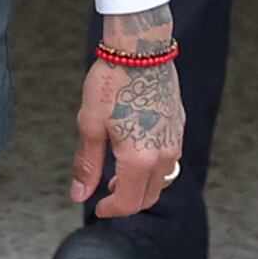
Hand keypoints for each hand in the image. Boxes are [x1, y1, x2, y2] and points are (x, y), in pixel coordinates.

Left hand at [73, 6, 183, 217]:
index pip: (129, 202)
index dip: (111, 210)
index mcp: (140, 159)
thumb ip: (87, 164)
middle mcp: (164, 155)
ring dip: (142, 185)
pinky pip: (169, 159)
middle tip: (106, 191)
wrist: (140, 49)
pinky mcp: (179, 126)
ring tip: (119, 172)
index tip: (97, 207)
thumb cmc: (111, 83)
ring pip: (162, 179)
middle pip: (149, 196)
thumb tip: (79, 194)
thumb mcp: (90, 125)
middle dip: (127, 200)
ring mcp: (175, 141)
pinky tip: (136, 150)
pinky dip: (153, 166)